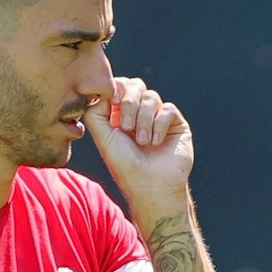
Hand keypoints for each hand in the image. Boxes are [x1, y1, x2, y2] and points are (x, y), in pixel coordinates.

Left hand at [86, 76, 192, 198]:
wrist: (152, 186)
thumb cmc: (125, 165)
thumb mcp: (103, 137)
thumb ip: (95, 112)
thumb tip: (101, 92)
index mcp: (120, 114)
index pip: (119, 87)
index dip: (116, 90)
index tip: (114, 103)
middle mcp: (140, 113)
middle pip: (136, 85)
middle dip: (130, 104)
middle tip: (126, 128)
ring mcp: (159, 117)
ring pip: (151, 97)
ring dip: (144, 119)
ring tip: (142, 141)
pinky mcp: (176, 123)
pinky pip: (168, 109)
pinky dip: (159, 124)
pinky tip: (156, 142)